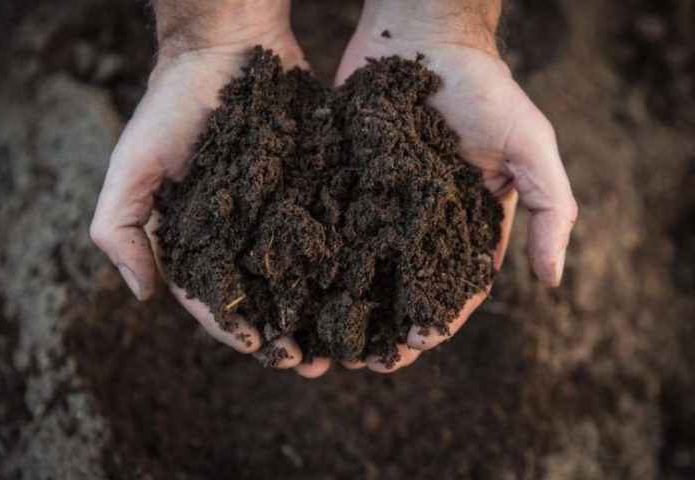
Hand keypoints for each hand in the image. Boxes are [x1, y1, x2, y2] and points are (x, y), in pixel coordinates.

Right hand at [90, 0, 327, 374]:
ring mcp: (278, 215)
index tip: (267, 352)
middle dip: (288, 335)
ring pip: (303, 277)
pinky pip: (329, 233)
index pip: (215, 299)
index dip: (238, 330)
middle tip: (316, 364)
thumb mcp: (132, 165)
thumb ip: (120, 228)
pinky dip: (345, 265)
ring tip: (347, 343)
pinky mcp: (311, 190)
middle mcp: (240, 236)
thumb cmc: (171, 105)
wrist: (226, 48)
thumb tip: (141, 296)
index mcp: (198, 241)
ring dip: (322, 314)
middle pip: (265, 299)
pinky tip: (365, 289)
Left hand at [326, 0, 577, 373]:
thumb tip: (556, 281)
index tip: (414, 346)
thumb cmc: (483, 89)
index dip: (435, 320)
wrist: (422, 37)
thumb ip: (551, 209)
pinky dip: (317, 265)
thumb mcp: (531, 145)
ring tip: (325, 342)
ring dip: (346, 310)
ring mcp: (378, 206)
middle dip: (384, 329)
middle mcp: (420, 224)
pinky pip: (330, 231)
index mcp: (466, 223)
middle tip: (361, 362)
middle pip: (401, 290)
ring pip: (360, 271)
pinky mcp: (344, 184)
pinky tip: (300, 291)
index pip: (452, 285)